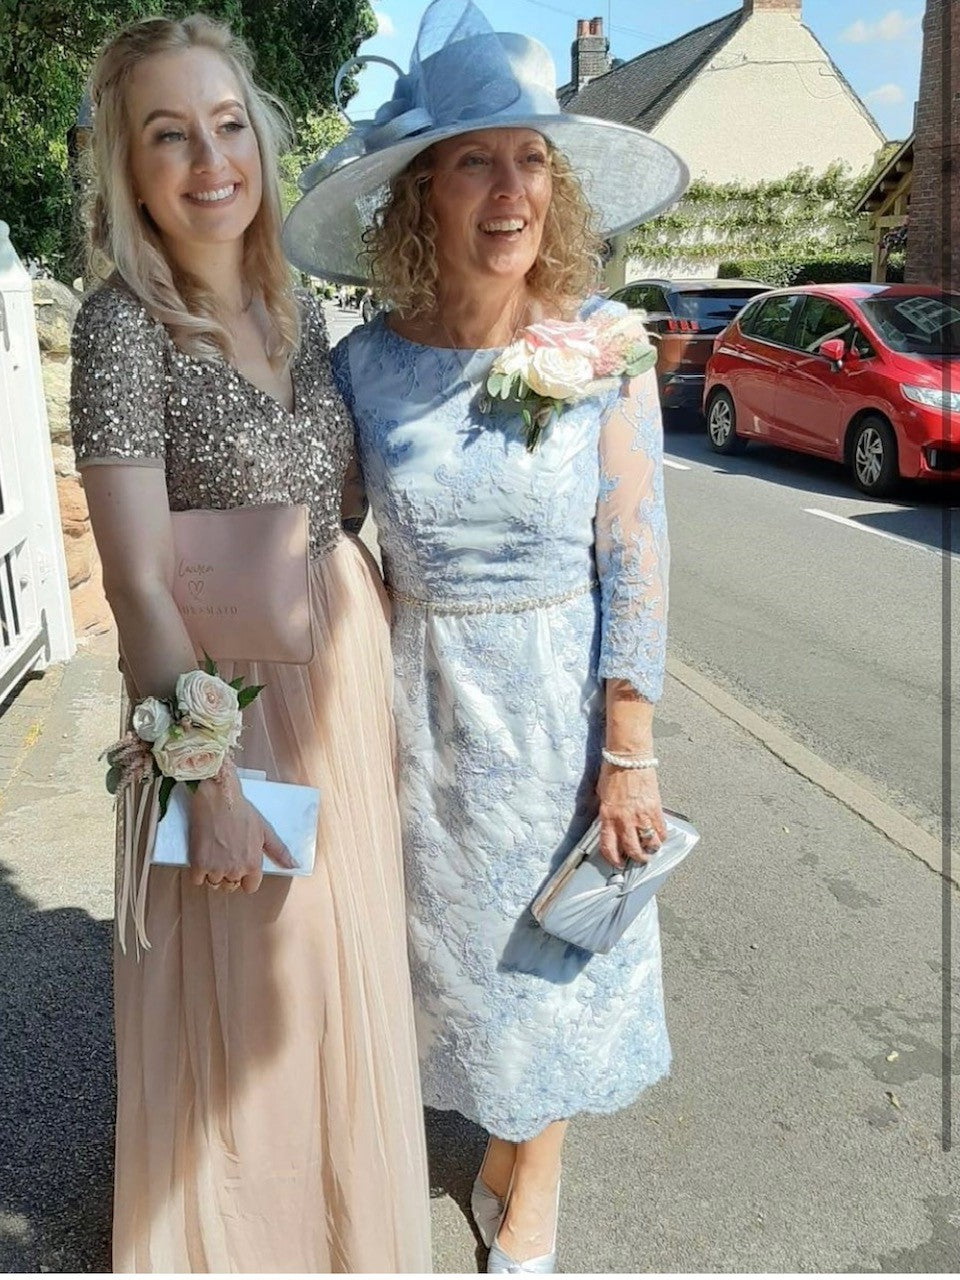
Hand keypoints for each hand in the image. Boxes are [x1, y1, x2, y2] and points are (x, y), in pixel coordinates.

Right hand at [187, 766, 294, 893]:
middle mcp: (235, 869)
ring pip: (213, 883)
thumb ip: (279, 851)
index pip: (250, 887)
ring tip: (214, 852)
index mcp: (253, 864)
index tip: (240, 866)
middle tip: (225, 855)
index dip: (245, 878)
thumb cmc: (242, 811)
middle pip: (230, 886)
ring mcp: (216, 868)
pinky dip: (198, 871)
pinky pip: (197, 879)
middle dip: (228, 874)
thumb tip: (294, 865)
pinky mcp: (198, 863)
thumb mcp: (265, 830)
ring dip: (212, 873)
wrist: (218, 798)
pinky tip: (202, 854)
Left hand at [596, 761, 666, 869]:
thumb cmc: (613, 773)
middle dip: (636, 859)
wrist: (628, 758)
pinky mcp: (655, 808)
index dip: (614, 859)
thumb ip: (607, 814)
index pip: (609, 846)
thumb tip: (611, 827)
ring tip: (651, 850)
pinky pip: (661, 830)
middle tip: (639, 859)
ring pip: (649, 843)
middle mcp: (624, 819)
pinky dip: (661, 837)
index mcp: (608, 816)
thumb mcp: (602, 796)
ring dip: (651, 850)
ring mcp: (641, 815)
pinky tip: (659, 837)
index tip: (617, 863)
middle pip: (632, 849)